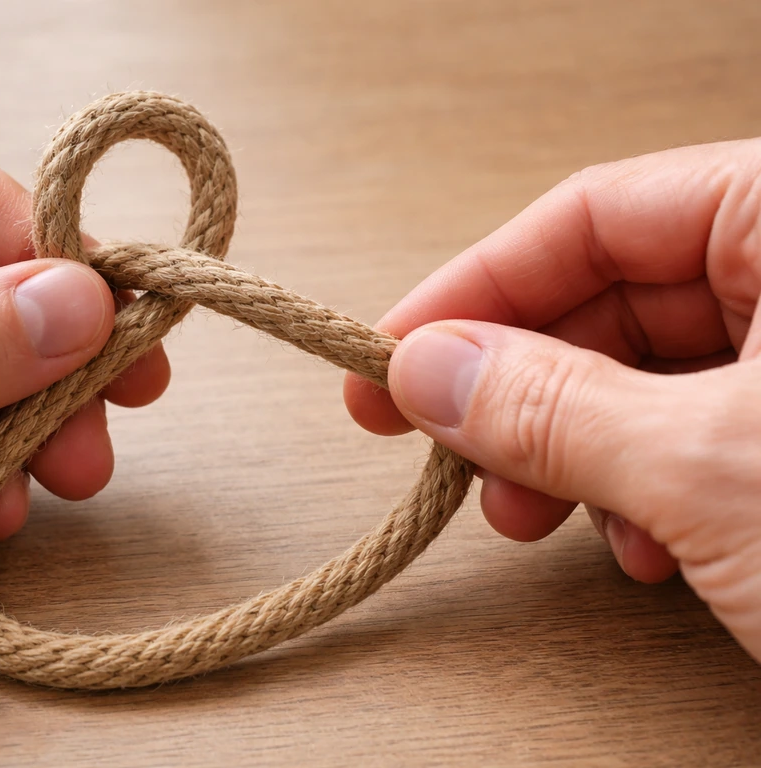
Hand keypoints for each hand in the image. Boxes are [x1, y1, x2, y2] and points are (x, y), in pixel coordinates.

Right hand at [345, 140, 760, 662]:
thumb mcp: (713, 469)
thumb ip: (557, 409)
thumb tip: (429, 372)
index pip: (595, 214)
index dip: (477, 288)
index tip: (393, 351)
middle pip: (613, 298)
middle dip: (516, 386)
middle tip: (437, 442)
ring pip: (647, 375)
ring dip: (568, 450)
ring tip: (527, 513)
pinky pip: (696, 431)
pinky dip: (639, 487)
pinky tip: (632, 543)